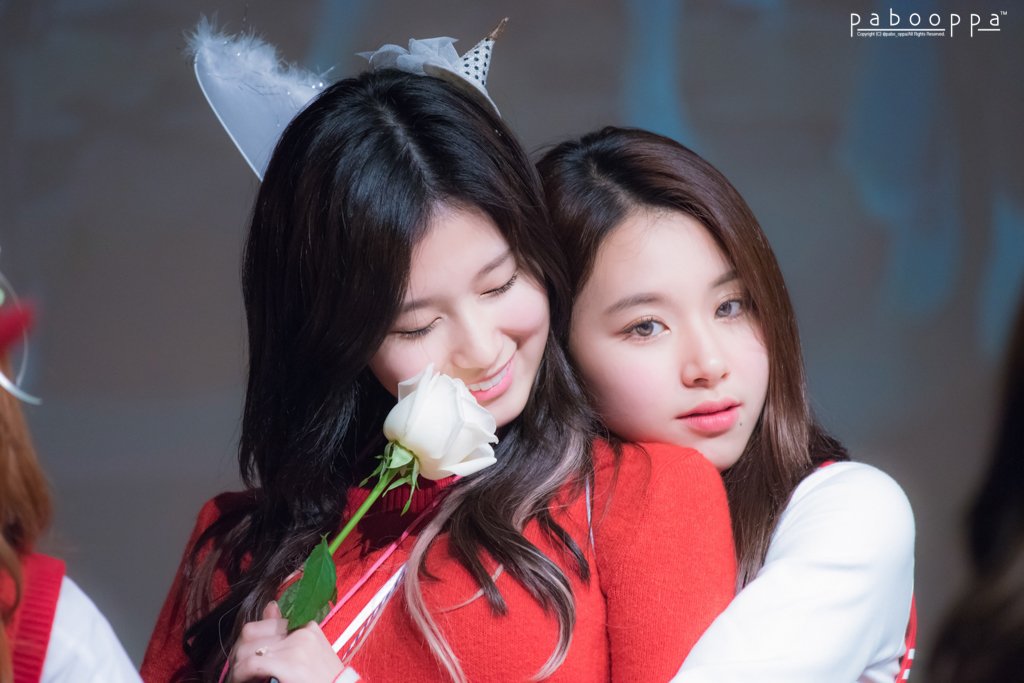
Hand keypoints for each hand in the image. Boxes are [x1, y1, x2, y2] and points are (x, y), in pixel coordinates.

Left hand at [228, 601, 346, 682]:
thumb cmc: (325, 679)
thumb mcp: (309, 652)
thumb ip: (286, 631)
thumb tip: (270, 606)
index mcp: (307, 627)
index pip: (265, 623)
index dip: (251, 643)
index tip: (248, 660)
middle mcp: (301, 632)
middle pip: (250, 632)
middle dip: (240, 652)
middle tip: (241, 671)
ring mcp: (295, 647)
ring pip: (246, 649)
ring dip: (238, 666)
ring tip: (242, 678)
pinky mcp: (289, 664)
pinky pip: (250, 664)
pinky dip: (240, 674)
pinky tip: (243, 681)